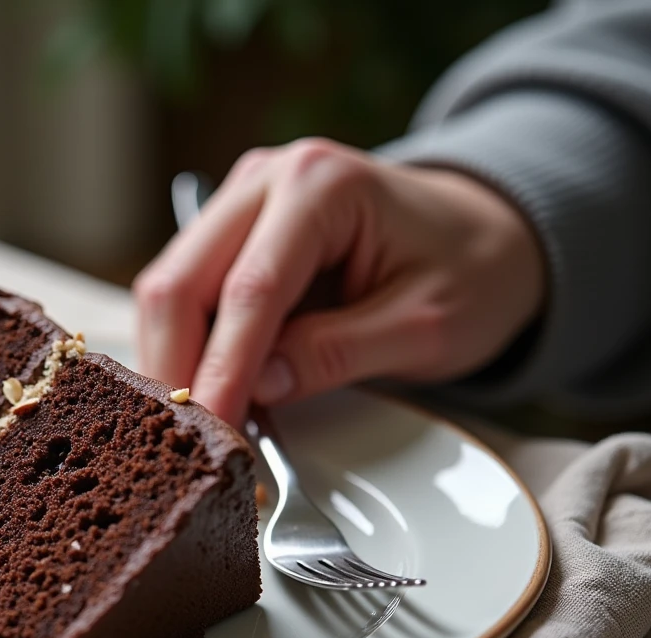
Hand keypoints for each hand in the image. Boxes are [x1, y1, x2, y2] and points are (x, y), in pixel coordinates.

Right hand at [133, 138, 545, 425]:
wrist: (481, 234)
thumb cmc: (470, 271)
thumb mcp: (426, 326)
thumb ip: (339, 353)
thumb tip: (259, 387)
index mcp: (321, 185)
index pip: (250, 289)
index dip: (224, 368)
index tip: (217, 432)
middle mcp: (265, 181)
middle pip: (180, 282)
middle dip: (176, 366)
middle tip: (187, 444)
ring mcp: (239, 203)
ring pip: (169, 289)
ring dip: (173, 361)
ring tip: (197, 428)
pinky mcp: (229, 233)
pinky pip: (185, 296)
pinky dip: (187, 348)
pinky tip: (205, 394)